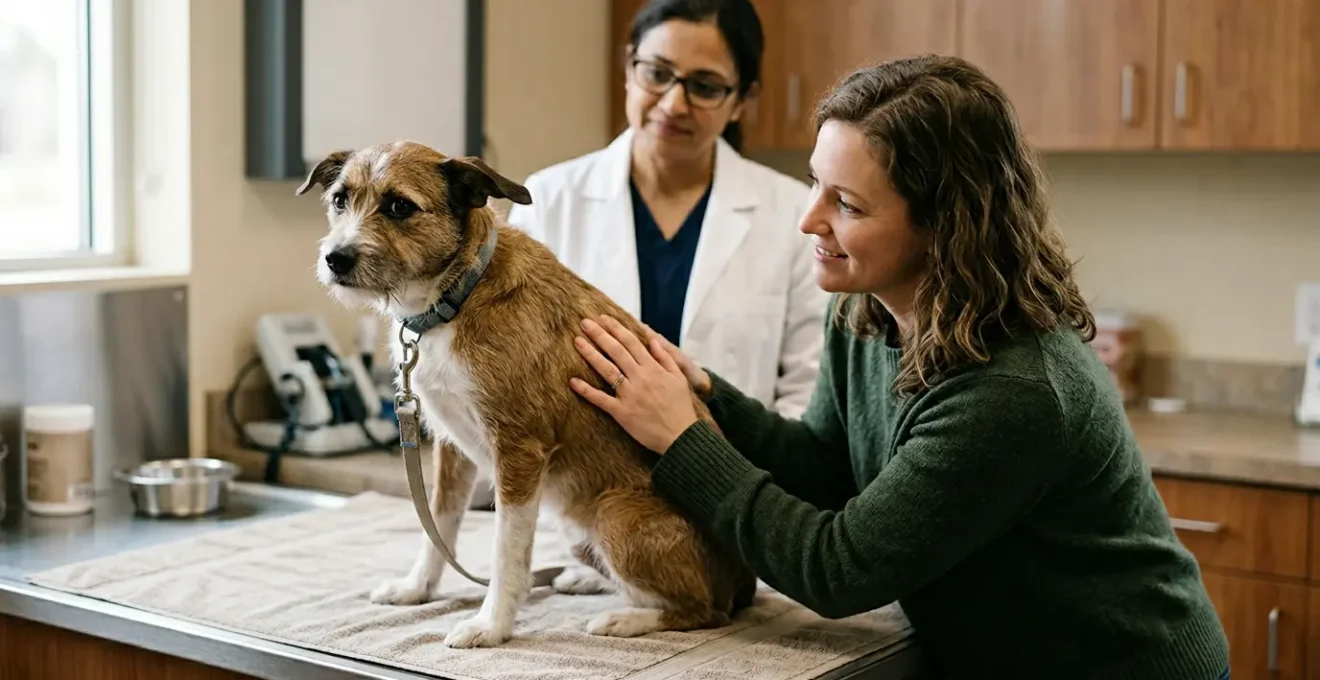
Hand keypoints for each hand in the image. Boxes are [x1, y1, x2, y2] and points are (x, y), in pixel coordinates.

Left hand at [570, 315, 698, 453]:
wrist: (681, 436)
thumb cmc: (680, 407)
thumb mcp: (679, 378)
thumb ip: (665, 358)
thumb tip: (652, 340)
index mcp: (653, 369)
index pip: (631, 342)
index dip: (616, 329)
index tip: (603, 318)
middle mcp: (640, 378)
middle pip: (616, 351)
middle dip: (600, 335)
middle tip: (584, 323)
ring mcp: (629, 395)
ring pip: (607, 370)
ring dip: (591, 354)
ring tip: (577, 341)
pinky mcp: (622, 412)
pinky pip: (601, 400)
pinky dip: (586, 391)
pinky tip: (573, 381)